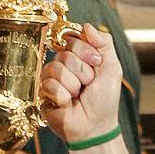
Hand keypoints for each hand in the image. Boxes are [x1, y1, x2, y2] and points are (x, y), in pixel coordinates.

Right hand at [40, 23, 121, 143]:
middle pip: (65, 54)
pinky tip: (67, 104)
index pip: (73, 39)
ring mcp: (50, 79)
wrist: (96, 126)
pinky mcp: (42, 95)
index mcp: (77, 56)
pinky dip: (64, 97)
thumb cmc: (104, 100)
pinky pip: (50, 86)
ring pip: (56, 69)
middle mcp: (61, 65)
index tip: (96, 65)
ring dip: (73, 86)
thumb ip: (104, 43)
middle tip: (87, 86)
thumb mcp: (112, 68)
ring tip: (77, 96)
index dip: (86, 52)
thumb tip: (87, 26)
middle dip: (82, 72)